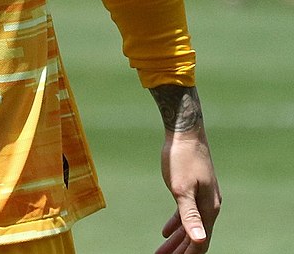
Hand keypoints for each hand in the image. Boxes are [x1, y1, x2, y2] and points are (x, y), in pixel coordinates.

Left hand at [151, 87, 220, 253]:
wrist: (185, 129)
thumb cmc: (181, 157)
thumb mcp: (181, 188)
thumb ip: (188, 215)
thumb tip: (198, 239)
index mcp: (208, 208)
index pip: (200, 241)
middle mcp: (209, 205)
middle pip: (195, 236)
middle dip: (180, 251)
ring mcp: (203, 196)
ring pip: (190, 225)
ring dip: (176, 240)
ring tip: (161, 251)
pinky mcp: (194, 187)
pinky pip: (186, 212)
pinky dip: (176, 224)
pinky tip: (165, 232)